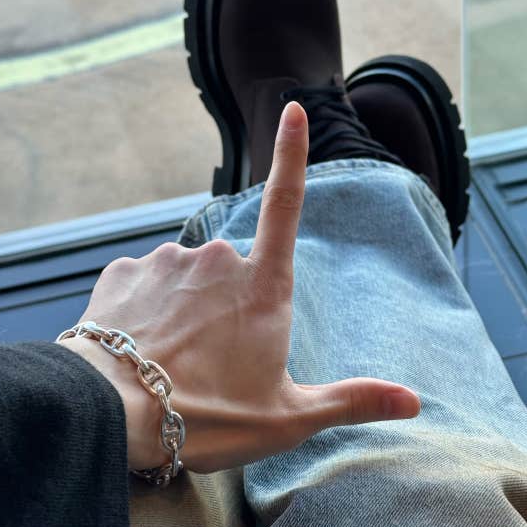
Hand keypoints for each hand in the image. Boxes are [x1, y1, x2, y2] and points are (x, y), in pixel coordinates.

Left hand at [61, 101, 420, 472]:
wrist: (112, 415)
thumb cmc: (207, 417)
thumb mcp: (288, 417)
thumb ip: (352, 400)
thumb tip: (414, 402)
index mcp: (264, 286)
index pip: (287, 203)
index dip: (292, 154)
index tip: (293, 108)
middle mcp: (217, 259)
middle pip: (234, 271)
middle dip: (228, 307)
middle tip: (214, 364)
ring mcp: (168, 260)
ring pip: (188, 278)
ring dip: (186, 309)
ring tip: (175, 362)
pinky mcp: (124, 272)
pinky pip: (145, 284)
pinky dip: (147, 311)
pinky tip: (141, 346)